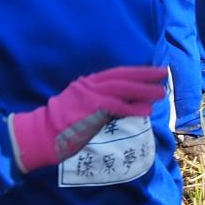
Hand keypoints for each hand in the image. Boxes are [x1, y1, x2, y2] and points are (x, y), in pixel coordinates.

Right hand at [9, 65, 167, 171]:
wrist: (41, 134)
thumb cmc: (60, 125)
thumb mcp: (78, 105)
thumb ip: (97, 101)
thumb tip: (122, 104)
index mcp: (86, 83)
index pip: (116, 73)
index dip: (136, 71)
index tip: (152, 70)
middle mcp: (89, 85)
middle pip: (123, 76)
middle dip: (145, 74)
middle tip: (164, 73)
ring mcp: (90, 95)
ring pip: (123, 88)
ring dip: (144, 90)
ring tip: (160, 92)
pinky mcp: (91, 108)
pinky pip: (117, 106)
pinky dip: (133, 107)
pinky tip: (146, 109)